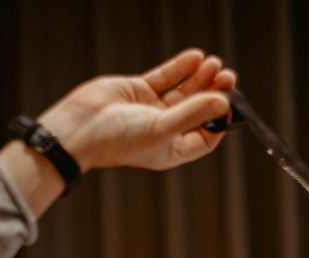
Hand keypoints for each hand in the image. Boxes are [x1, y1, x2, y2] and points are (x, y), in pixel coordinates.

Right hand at [38, 48, 235, 171]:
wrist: (79, 128)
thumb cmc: (117, 140)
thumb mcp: (161, 129)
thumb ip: (192, 113)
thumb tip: (222, 102)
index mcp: (172, 150)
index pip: (205, 137)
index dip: (219, 121)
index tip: (229, 104)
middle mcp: (164, 130)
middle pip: (197, 110)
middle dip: (213, 93)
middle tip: (228, 77)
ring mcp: (152, 110)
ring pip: (183, 91)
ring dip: (199, 78)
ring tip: (215, 63)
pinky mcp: (139, 91)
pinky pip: (165, 77)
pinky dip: (180, 67)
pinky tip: (196, 57)